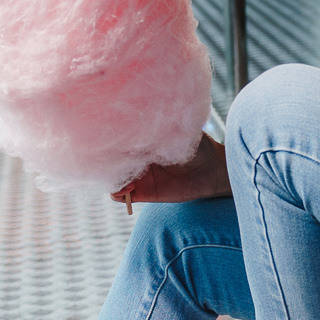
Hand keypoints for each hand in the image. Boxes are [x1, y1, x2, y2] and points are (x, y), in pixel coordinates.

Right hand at [110, 133, 229, 209]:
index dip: (109, 141)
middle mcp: (136, 159)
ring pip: (111, 179)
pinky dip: (118, 192)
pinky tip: (129, 187)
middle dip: (106, 160)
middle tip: (111, 160)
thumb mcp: (177, 134)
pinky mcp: (143, 193)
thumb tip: (138, 123)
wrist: (212, 170)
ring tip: (124, 176)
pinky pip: (120, 196)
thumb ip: (159, 131)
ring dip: (110, 178)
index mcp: (142, 141)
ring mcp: (137, 176)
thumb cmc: (197, 147)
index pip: (117, 142)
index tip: (108, 140)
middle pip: (109, 160)